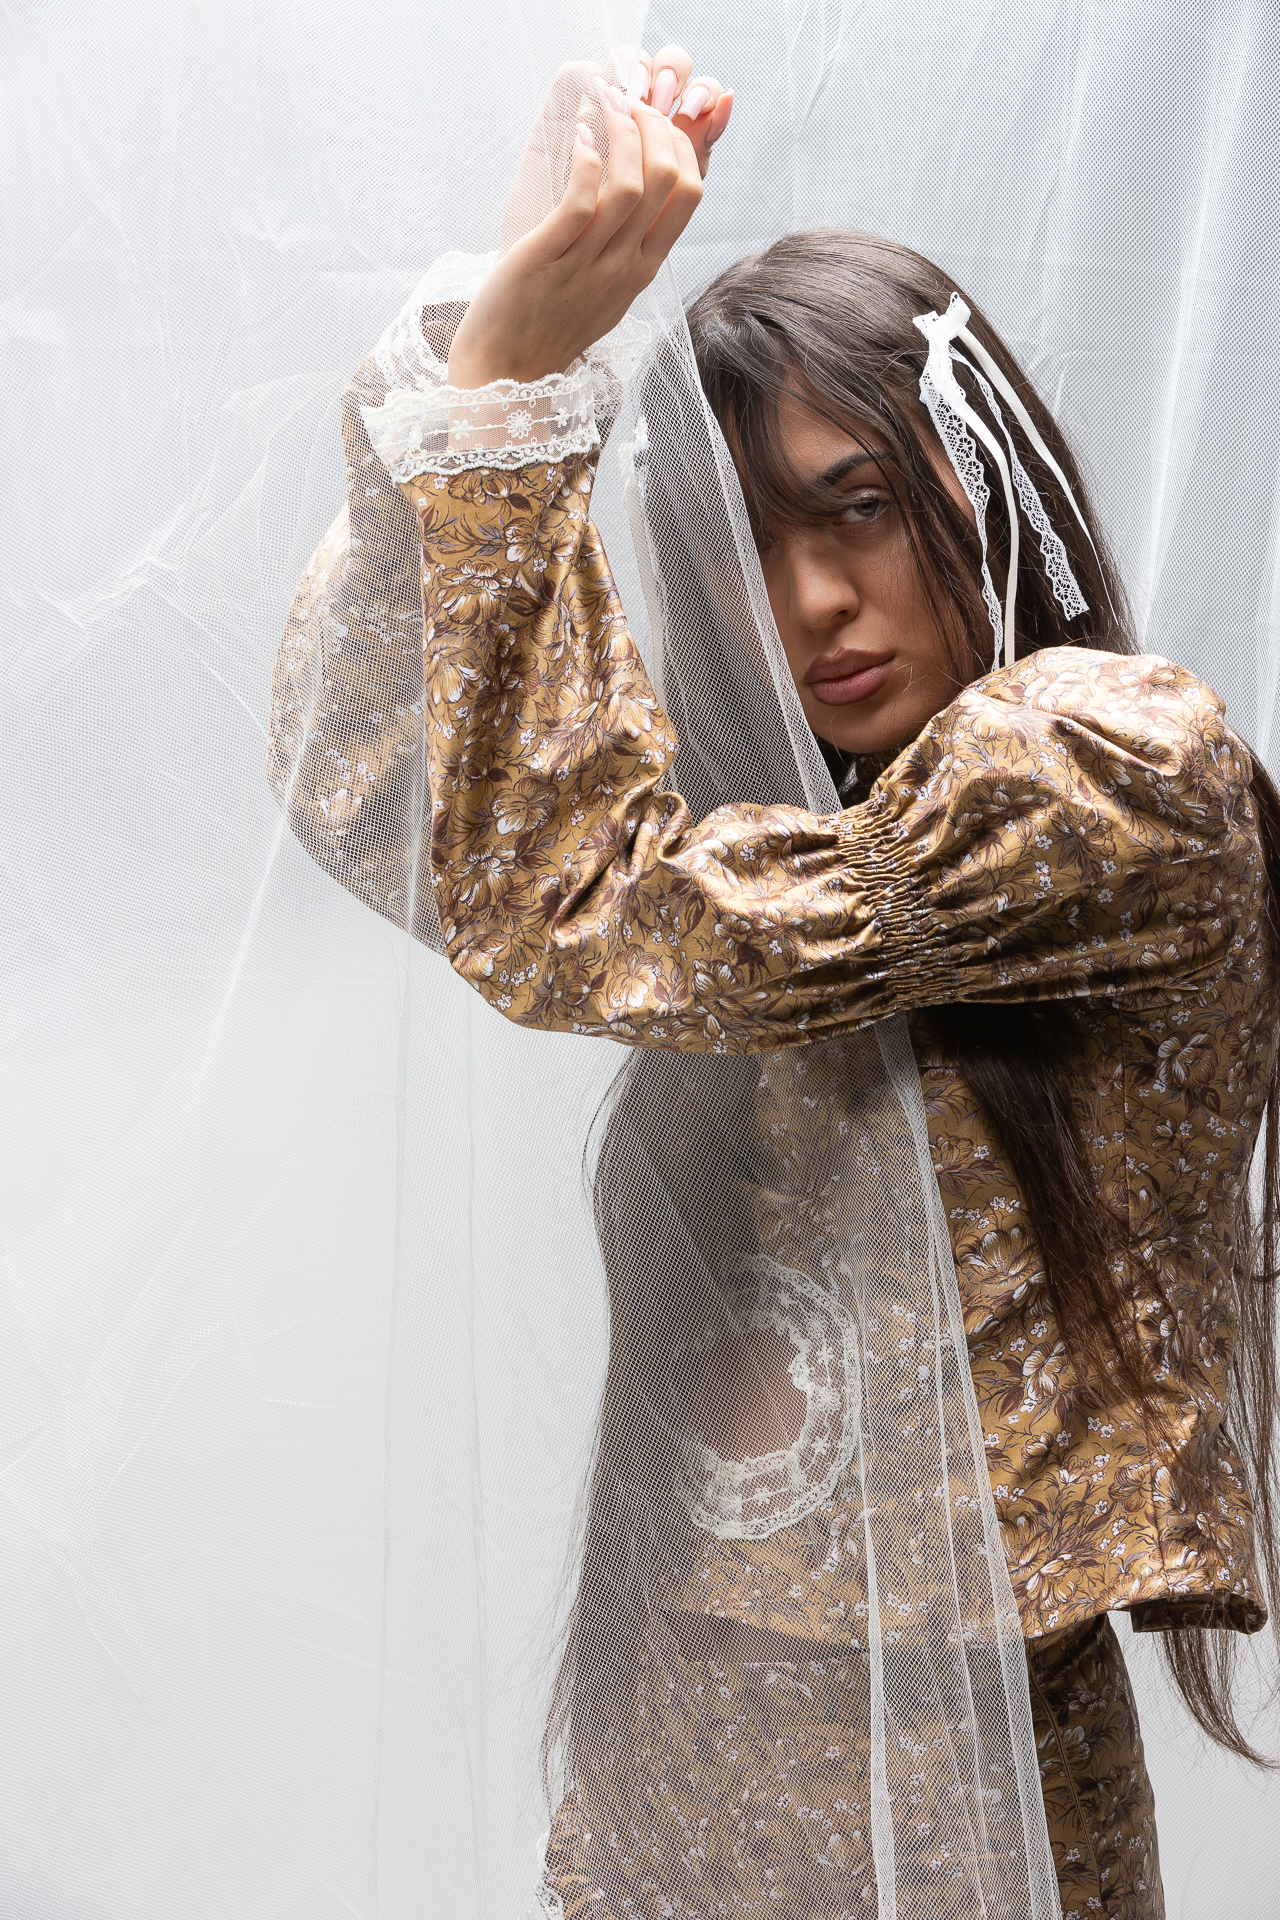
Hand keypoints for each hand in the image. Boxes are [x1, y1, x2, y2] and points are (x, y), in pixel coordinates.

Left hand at [447, 47, 732, 390]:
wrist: (508, 373)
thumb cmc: (553, 324)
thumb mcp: (608, 287)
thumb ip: (630, 244)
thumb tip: (643, 192)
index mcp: (644, 270)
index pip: (689, 195)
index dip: (680, 143)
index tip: (654, 118)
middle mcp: (624, 267)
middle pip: (668, 181)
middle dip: (654, 126)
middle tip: (628, 101)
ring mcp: (588, 265)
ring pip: (630, 185)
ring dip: (620, 132)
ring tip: (604, 107)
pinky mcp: (548, 259)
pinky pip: (581, 200)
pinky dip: (585, 160)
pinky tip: (579, 140)